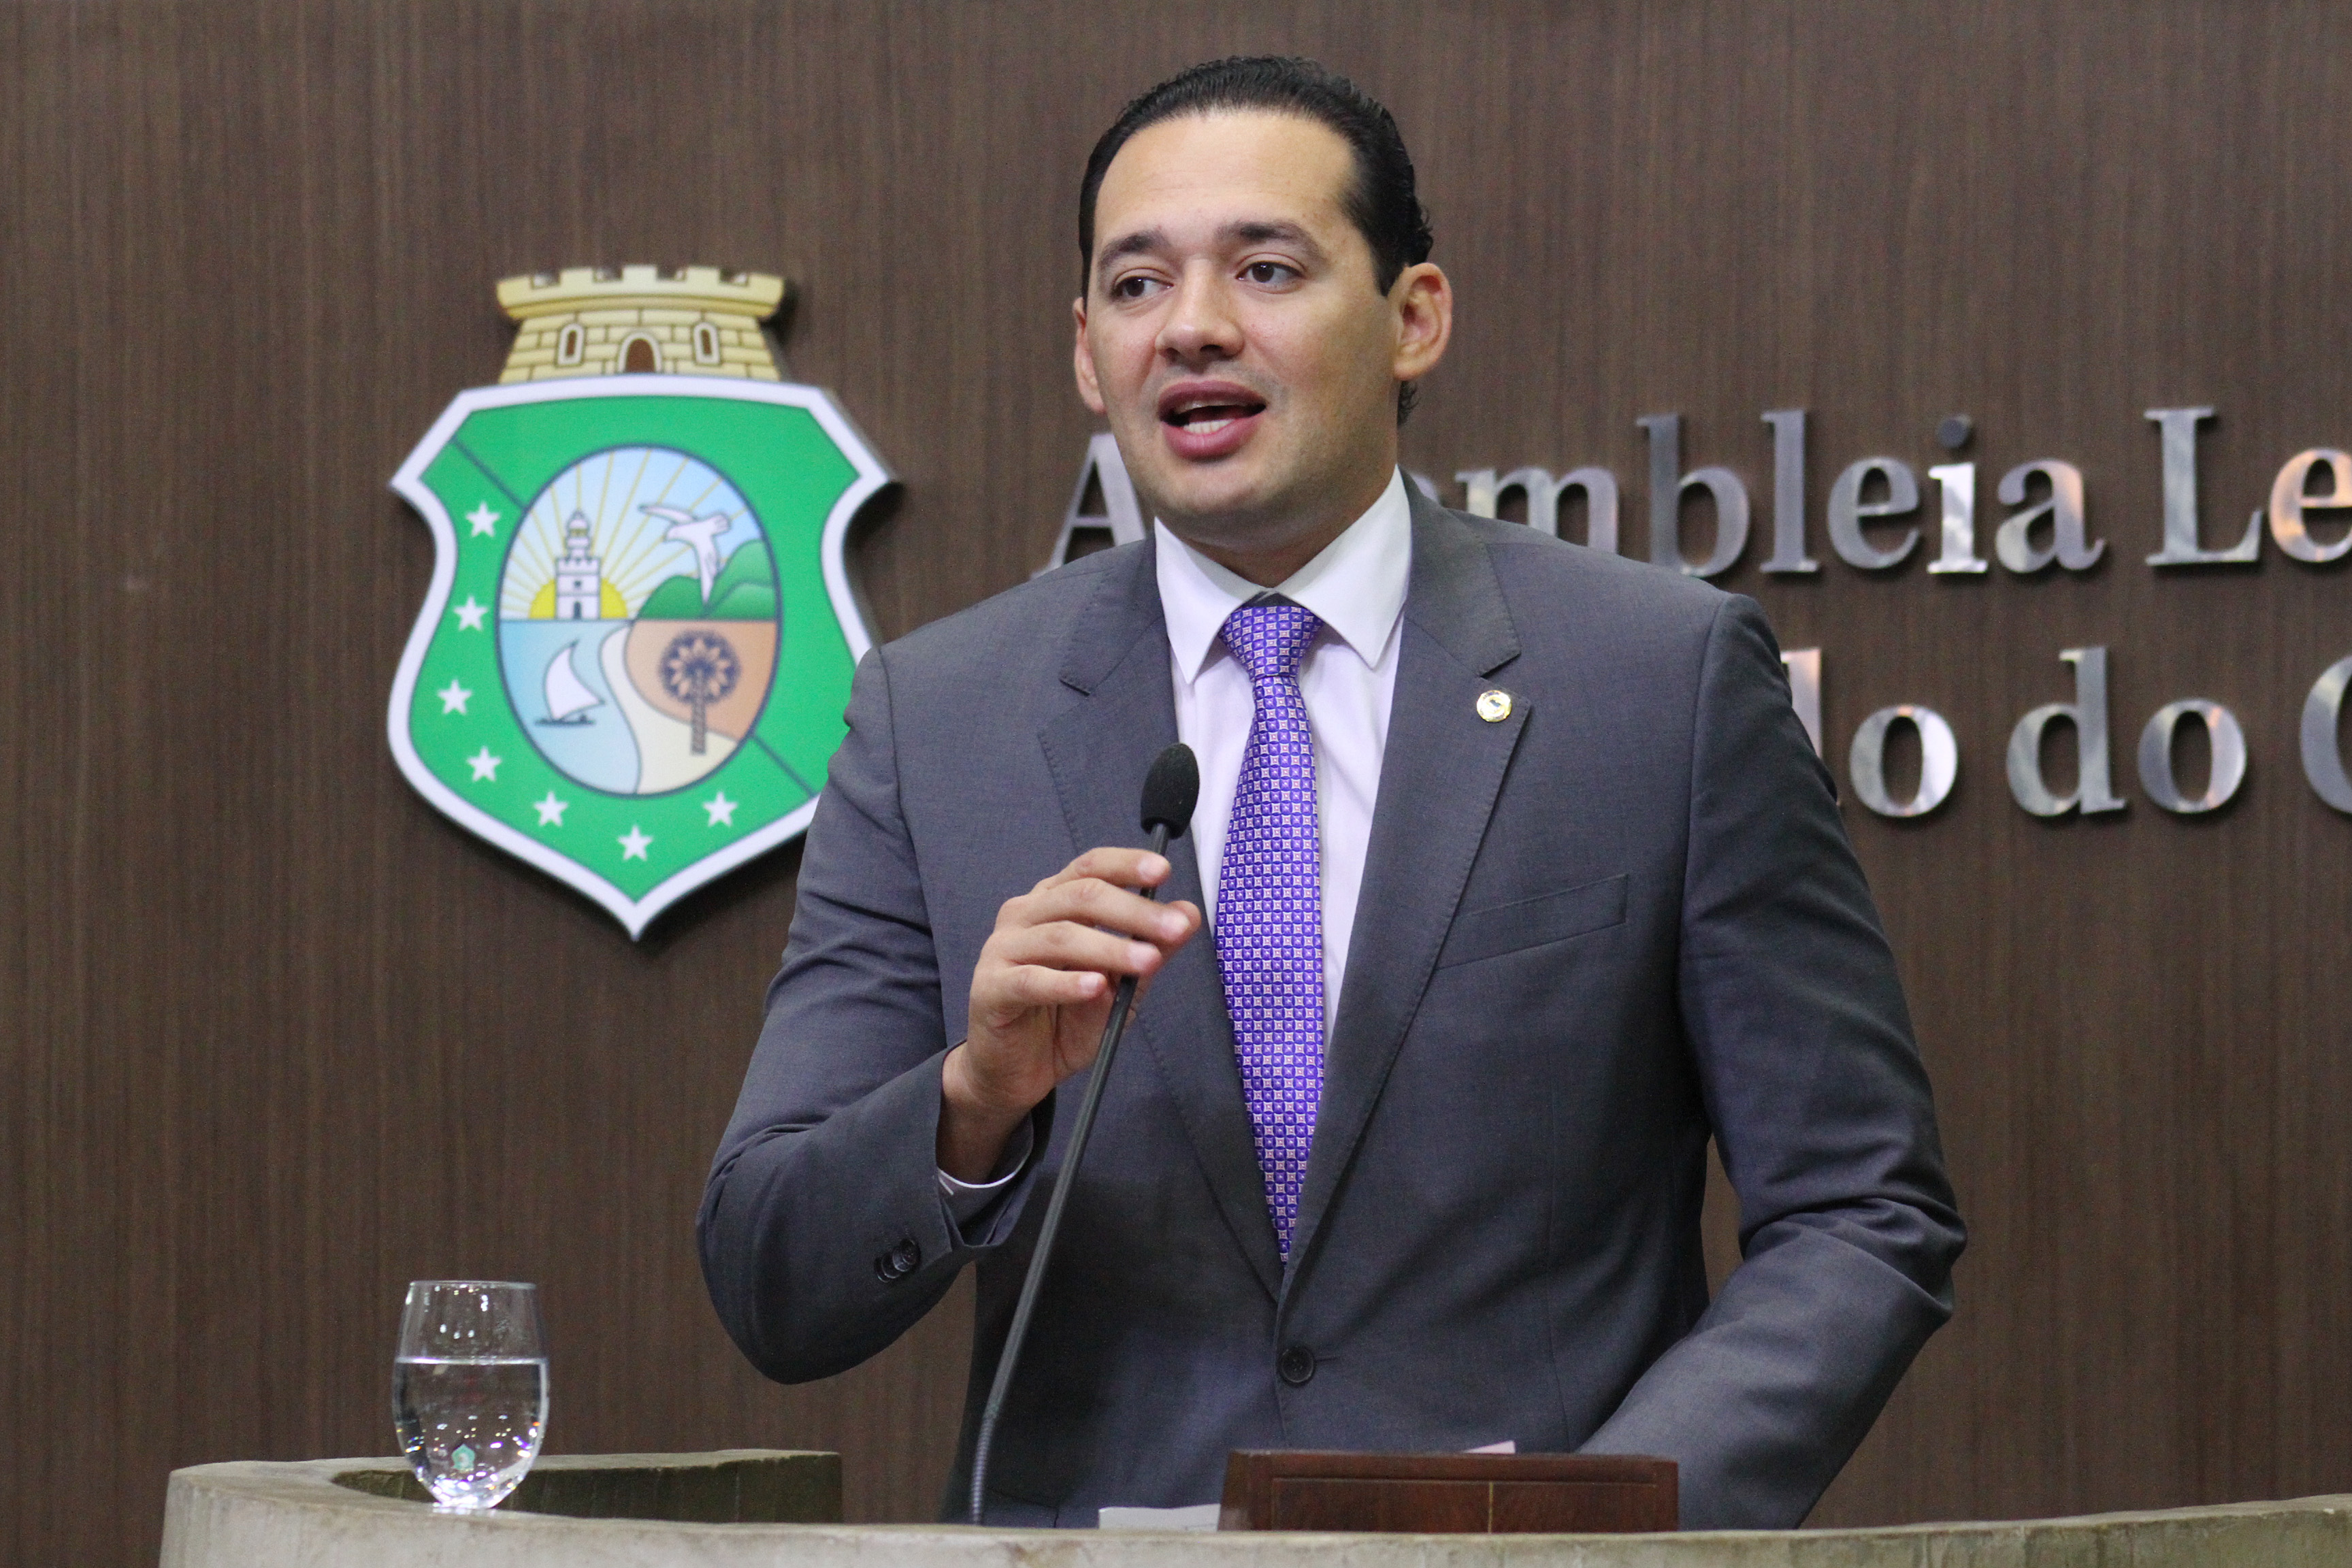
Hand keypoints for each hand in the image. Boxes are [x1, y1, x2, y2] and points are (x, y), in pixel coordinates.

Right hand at [938, 847, 1202, 1181]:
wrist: (1019, 1070)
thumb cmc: (1067, 1017)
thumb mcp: (1121, 983)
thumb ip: (1150, 947)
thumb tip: (1188, 914)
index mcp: (1054, 901)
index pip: (1090, 867)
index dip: (1126, 864)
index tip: (1163, 872)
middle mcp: (1025, 915)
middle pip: (1081, 896)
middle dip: (1134, 911)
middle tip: (1174, 928)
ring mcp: (1003, 949)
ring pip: (1061, 936)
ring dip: (1111, 948)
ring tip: (1149, 962)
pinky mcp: (990, 988)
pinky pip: (1031, 981)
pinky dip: (1066, 983)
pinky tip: (1095, 987)